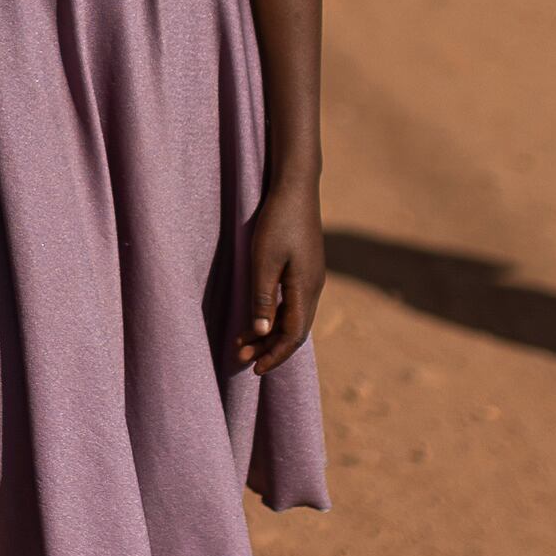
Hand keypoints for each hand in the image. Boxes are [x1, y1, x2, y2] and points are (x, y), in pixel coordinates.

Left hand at [230, 186, 323, 373]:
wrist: (296, 188)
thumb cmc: (278, 221)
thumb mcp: (263, 260)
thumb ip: (263, 297)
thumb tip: (263, 331)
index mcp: (306, 288)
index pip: (293, 335)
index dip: (274, 355)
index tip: (253, 368)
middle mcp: (314, 287)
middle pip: (295, 331)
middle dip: (269, 348)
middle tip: (241, 357)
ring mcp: (312, 278)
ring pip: (294, 317)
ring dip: (270, 332)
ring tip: (243, 342)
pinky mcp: (306, 269)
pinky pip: (294, 303)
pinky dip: (276, 316)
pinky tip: (259, 317)